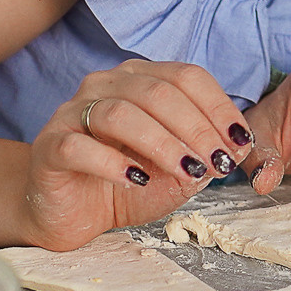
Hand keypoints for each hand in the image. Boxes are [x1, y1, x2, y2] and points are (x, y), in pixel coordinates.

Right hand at [23, 60, 251, 247]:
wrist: (72, 214)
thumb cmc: (127, 184)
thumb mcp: (177, 171)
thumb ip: (204, 155)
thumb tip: (239, 146)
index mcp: (140, 79)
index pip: (186, 77)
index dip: (218, 107)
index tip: (240, 142)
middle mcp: (105, 86)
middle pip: (157, 92)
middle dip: (196, 129)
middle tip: (219, 162)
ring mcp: (73, 113)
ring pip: (121, 114)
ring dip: (163, 144)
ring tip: (188, 172)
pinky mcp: (50, 147)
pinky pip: (80, 146)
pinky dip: (113, 164)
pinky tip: (136, 180)